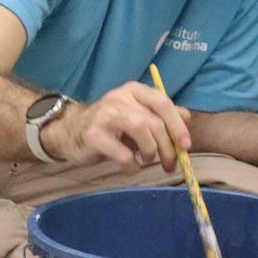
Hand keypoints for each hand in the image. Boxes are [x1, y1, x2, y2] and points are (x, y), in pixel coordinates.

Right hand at [45, 82, 190, 171]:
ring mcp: (105, 115)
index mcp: (134, 90)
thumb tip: (187, 117)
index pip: (162, 102)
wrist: (70, 132)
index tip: (186, 146)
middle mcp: (119, 97)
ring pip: (141, 130)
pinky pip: (123, 154)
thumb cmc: (110, 126)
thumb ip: (160, 115)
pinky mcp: (94, 135)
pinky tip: (130, 166)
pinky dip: (132, 165)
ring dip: (150, 152)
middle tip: (170, 164)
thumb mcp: (137, 115)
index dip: (177, 125)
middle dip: (167, 147)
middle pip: (154, 121)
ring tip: (146, 160)